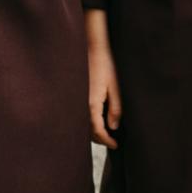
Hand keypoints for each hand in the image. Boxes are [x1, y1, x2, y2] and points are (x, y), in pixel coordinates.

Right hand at [86, 10, 121, 148]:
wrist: (92, 47)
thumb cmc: (106, 65)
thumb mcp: (115, 87)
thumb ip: (115, 108)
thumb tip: (113, 127)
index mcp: (91, 104)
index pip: (98, 131)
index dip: (107, 140)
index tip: (116, 145)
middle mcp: (81, 104)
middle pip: (88, 130)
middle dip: (100, 138)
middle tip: (112, 141)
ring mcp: (77, 99)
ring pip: (82, 123)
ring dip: (93, 131)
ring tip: (106, 132)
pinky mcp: (76, 94)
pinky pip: (80, 114)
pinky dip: (87, 121)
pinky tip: (96, 119)